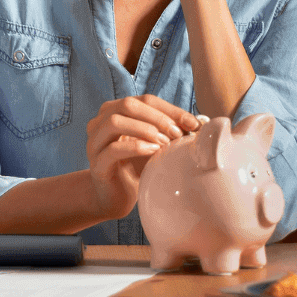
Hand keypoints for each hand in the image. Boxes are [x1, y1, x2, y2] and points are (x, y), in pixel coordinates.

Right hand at [85, 95, 200, 221]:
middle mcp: (101, 121)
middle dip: (157, 117)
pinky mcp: (96, 164)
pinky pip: (113, 149)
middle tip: (177, 134)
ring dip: (145, 129)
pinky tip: (153, 152)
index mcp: (116, 109)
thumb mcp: (156, 142)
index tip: (193, 123)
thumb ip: (171, 129)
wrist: (116, 196)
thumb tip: (201, 123)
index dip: (171, 109)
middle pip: (129, 105)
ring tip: (164, 143)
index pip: (146, 100)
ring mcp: (95, 142)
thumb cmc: (138, 165)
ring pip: (116, 122)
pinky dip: (136, 147)